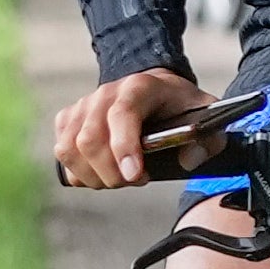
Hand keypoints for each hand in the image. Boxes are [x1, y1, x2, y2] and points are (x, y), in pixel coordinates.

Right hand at [48, 67, 205, 191]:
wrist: (155, 88)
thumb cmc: (178, 106)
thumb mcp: (204, 116)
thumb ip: (207, 140)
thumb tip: (187, 160)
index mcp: (140, 87)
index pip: (122, 115)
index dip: (124, 148)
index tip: (136, 176)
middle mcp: (106, 93)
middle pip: (90, 139)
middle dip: (110, 172)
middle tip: (134, 181)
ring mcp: (83, 105)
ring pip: (69, 148)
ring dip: (93, 175)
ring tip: (117, 178)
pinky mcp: (69, 118)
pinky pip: (62, 152)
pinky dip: (78, 171)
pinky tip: (100, 171)